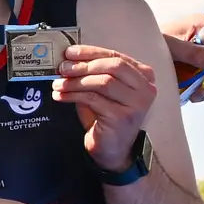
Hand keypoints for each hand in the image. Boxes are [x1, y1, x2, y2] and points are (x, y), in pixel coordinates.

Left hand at [54, 42, 157, 165]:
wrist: (113, 151)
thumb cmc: (106, 119)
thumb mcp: (101, 92)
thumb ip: (93, 74)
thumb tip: (69, 60)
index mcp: (144, 76)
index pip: (116, 56)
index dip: (91, 52)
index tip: (70, 52)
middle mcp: (145, 88)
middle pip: (113, 66)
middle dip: (84, 65)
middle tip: (63, 68)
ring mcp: (137, 103)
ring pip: (103, 81)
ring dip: (76, 81)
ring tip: (58, 84)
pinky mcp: (122, 116)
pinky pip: (93, 98)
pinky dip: (73, 95)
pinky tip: (61, 96)